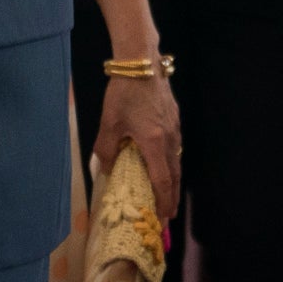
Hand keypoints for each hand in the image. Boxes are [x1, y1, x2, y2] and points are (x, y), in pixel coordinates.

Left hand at [94, 71, 182, 219]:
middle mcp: (169, 138)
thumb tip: (105, 170)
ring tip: (167, 194)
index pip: (162, 181)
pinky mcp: (174, 118)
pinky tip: (164, 163)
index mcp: (154, 143)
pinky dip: (172, 162)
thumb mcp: (108, 123)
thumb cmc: (123, 93)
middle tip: (168, 215)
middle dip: (172, 197)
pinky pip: (175, 147)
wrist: (142, 63)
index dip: (163, 201)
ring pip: (177, 160)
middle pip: (175, 175)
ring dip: (173, 180)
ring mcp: (175, 127)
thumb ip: (105, 150)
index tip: (162, 218)